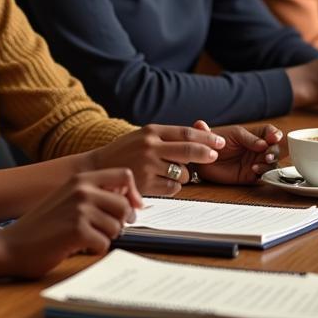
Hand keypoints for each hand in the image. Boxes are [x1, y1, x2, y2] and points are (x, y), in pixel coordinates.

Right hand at [0, 169, 141, 281]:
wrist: (11, 244)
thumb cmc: (42, 225)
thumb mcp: (67, 199)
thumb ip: (94, 195)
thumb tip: (130, 202)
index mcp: (80, 178)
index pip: (123, 175)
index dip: (133, 194)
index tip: (133, 209)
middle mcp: (82, 189)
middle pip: (124, 205)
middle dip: (120, 222)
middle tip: (104, 231)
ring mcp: (79, 209)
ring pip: (117, 227)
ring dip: (105, 237)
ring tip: (85, 239)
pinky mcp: (77, 230)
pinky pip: (104, 244)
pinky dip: (94, 250)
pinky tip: (77, 247)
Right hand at [88, 124, 222, 194]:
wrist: (98, 168)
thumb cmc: (124, 152)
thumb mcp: (143, 136)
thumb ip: (169, 135)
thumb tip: (201, 130)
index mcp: (151, 131)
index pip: (186, 133)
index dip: (206, 138)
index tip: (220, 142)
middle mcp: (150, 146)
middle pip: (189, 151)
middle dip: (206, 154)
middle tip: (214, 156)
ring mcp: (147, 165)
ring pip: (183, 173)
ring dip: (183, 175)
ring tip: (169, 172)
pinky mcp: (145, 184)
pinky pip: (173, 188)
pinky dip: (173, 187)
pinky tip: (161, 183)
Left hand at [191, 121, 284, 183]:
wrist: (202, 155)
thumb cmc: (216, 140)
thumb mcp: (233, 134)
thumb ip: (247, 137)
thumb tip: (263, 144)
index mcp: (255, 135)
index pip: (272, 132)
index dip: (276, 135)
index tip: (273, 138)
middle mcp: (259, 149)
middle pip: (277, 149)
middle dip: (276, 151)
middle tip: (268, 154)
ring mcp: (256, 162)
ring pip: (273, 163)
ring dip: (270, 162)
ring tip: (262, 161)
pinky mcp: (250, 175)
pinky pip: (263, 176)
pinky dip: (263, 172)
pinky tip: (255, 169)